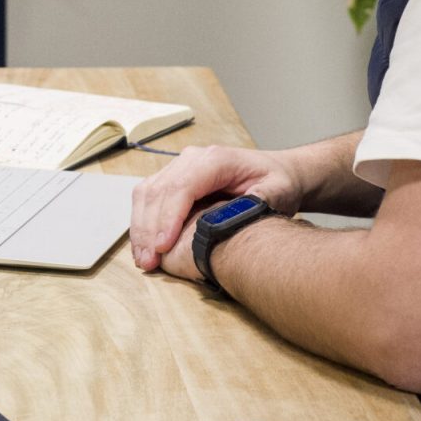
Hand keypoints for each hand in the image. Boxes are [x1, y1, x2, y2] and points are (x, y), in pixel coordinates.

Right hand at [129, 144, 302, 273]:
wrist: (277, 171)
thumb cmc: (278, 181)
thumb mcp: (279, 191)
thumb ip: (263, 200)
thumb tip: (240, 215)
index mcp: (216, 159)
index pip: (182, 187)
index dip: (169, 217)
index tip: (163, 246)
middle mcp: (191, 158)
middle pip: (158, 191)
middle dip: (149, 228)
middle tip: (149, 262)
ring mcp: (179, 166)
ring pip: (146, 193)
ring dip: (140, 228)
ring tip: (143, 259)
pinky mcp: (173, 178)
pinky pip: (148, 197)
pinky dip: (142, 222)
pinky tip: (144, 246)